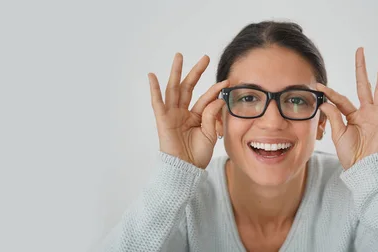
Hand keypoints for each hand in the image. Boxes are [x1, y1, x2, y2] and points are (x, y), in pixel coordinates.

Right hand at [148, 53, 228, 168]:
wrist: (186, 169)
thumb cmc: (197, 155)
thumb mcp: (210, 133)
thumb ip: (212, 115)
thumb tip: (217, 98)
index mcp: (195, 116)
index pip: (206, 98)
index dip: (215, 90)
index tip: (226, 82)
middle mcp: (183, 113)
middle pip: (188, 87)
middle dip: (196, 72)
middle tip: (205, 57)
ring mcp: (172, 115)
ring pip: (174, 89)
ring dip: (176, 72)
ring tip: (179, 56)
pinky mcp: (162, 120)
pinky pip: (157, 102)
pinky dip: (154, 89)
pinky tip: (152, 76)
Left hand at [317, 48, 377, 168]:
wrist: (362, 169)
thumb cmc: (350, 155)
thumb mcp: (338, 134)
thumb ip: (334, 117)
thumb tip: (325, 101)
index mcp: (352, 115)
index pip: (341, 99)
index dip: (329, 93)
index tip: (318, 86)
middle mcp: (366, 112)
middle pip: (364, 85)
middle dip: (361, 68)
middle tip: (360, 50)